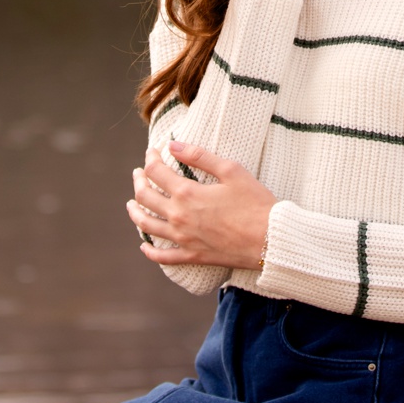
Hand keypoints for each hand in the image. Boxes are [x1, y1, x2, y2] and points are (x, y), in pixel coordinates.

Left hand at [128, 142, 274, 270]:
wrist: (272, 241)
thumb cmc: (256, 203)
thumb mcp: (232, 171)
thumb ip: (200, 156)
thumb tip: (173, 145)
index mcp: (187, 193)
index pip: (156, 172)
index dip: (151, 158)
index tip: (153, 151)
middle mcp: (179, 216)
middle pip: (144, 196)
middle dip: (138, 181)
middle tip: (138, 173)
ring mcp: (183, 238)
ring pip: (146, 225)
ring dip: (135, 212)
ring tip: (131, 204)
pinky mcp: (192, 256)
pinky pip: (163, 257)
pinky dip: (150, 251)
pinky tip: (145, 245)